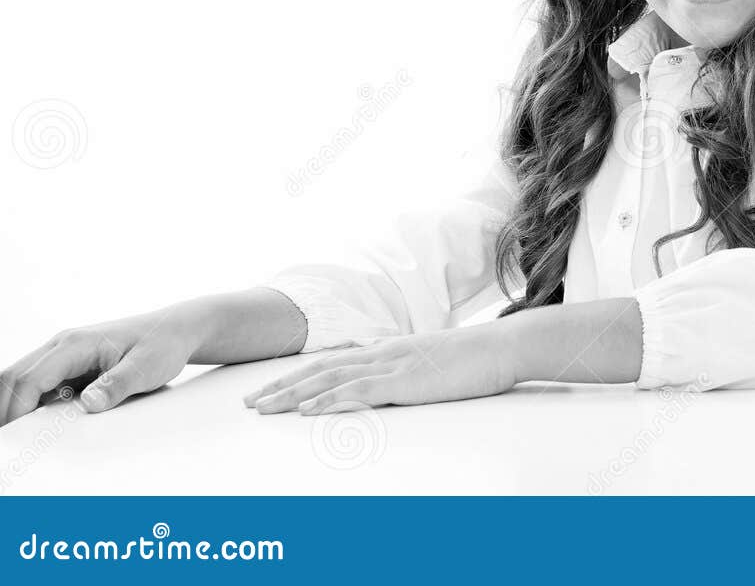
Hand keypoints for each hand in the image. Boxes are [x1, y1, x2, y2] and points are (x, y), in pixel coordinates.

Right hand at [0, 307, 200, 425]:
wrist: (174, 331)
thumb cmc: (162, 344)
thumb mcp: (147, 366)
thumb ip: (118, 384)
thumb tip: (89, 404)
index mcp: (76, 344)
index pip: (29, 378)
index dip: (16, 408)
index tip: (16, 436)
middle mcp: (61, 348)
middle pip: (13, 379)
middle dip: (4, 411)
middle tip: (10, 443)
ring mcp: (61, 358)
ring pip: (20, 383)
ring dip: (15, 409)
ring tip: (20, 439)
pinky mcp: (67, 368)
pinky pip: (37, 388)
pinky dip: (30, 408)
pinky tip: (39, 428)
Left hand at [243, 321, 518, 414]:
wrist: (501, 347)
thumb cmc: (474, 358)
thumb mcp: (432, 363)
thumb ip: (406, 370)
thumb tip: (388, 382)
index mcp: (387, 350)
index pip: (331, 362)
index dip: (298, 376)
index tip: (269, 389)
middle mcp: (381, 354)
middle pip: (320, 369)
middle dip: (281, 386)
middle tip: (249, 403)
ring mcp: (392, 366)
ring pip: (331, 379)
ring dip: (293, 395)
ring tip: (264, 408)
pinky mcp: (404, 381)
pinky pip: (359, 392)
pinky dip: (329, 400)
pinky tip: (307, 410)